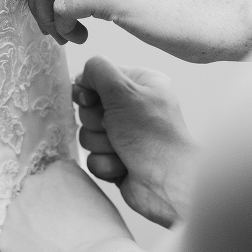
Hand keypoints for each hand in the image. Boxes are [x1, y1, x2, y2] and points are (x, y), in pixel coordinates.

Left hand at [0, 160, 133, 251]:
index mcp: (60, 171)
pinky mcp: (5, 238)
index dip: (61, 200)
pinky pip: (12, 245)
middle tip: (59, 235)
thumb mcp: (100, 201)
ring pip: (20, 221)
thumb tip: (70, 204)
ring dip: (30, 233)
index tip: (68, 216)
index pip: (54, 179)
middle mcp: (33, 184)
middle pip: (33, 197)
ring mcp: (15, 211)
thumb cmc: (106, 239)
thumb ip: (78, 193)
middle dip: (41, 213)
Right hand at [75, 56, 198, 227]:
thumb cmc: (152, 134)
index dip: (90, 91)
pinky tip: (124, 167)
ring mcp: (125, 136)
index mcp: (141, 84)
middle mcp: (134, 108)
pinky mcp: (118, 160)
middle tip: (115, 128)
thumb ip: (98, 69)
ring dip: (101, 144)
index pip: (99, 77)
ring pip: (88, 135)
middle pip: (88, 109)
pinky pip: (93, 158)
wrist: (167, 182)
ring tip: (123, 150)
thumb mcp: (124, 90)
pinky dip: (106, 163)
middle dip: (97, 122)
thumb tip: (84, 74)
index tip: (92, 100)